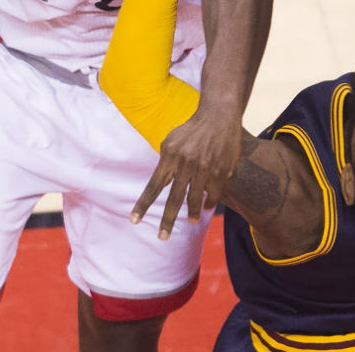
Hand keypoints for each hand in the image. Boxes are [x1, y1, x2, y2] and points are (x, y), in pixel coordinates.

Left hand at [131, 110, 241, 238]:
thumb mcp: (170, 141)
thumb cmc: (191, 130)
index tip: (133, 220)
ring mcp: (204, 168)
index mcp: (170, 157)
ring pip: (195, 199)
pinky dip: (208, 202)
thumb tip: (160, 182)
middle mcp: (185, 164)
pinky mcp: (220, 171)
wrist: (218, 116)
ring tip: (191, 221)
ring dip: (192, 213)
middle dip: (167, 221)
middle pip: (174, 199)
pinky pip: (213, 194)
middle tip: (162, 237)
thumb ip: (165, 162)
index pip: (153, 186)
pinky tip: (206, 207)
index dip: (143, 205)